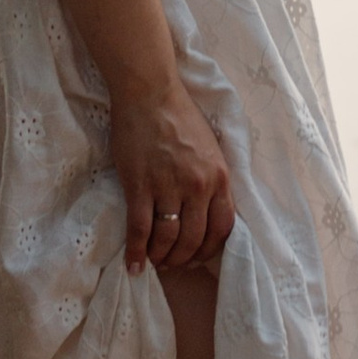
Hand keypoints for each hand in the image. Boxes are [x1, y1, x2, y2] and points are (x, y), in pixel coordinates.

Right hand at [112, 79, 235, 275]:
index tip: (198, 257)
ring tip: (155, 262)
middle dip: (184, 259)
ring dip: (161, 257)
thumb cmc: (180, 116)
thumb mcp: (211, 148)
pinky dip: (137, 251)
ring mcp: (169, 187)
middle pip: (194, 239)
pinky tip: (134, 264)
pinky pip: (140, 229)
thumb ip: (212, 179)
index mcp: (220, 177)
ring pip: (168, 238)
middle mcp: (198, 186)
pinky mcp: (140, 186)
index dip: (210, 250)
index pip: (223, 228)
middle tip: (173, 265)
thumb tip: (207, 209)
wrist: (150, 93)